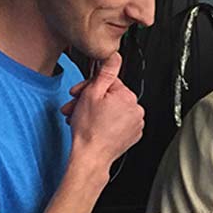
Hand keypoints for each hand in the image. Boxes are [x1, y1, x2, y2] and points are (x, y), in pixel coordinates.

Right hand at [66, 52, 144, 169]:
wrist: (91, 155)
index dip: (89, 87)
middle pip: (110, 97)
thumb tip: (114, 56)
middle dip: (90, 101)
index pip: (108, 83)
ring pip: (113, 110)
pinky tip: (94, 128)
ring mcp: (136, 123)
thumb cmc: (88, 129)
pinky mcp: (133, 135)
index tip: (78, 94)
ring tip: (82, 120)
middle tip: (75, 108)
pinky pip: (119, 123)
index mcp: (128, 96)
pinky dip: (107, 123)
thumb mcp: (92, 93)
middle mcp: (136, 109)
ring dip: (97, 112)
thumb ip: (105, 72)